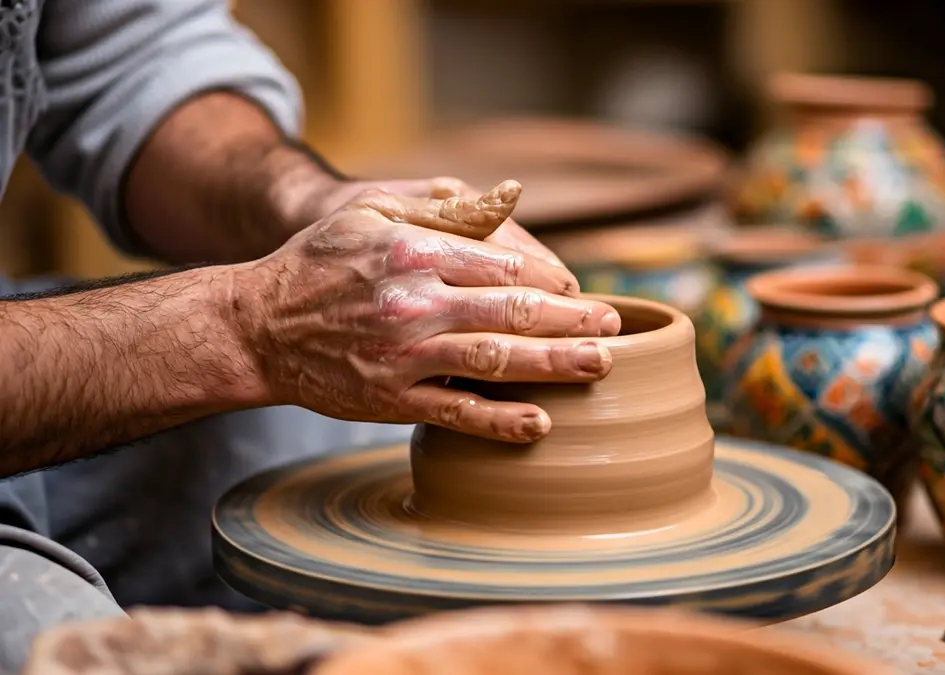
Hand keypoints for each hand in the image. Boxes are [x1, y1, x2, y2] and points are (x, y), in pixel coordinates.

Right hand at [235, 181, 620, 441]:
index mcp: (414, 254)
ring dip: (554, 365)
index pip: (502, 265)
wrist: (257, 327)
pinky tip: (541, 424)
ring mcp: (404, 357)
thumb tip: (514, 195)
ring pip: (494, 362)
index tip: (581, 290)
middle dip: (571, 321)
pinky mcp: (391, 400)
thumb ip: (447, 211)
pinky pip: (456, 413)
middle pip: (511, 313)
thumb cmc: (321, 263)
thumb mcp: (374, 214)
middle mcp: (414, 304)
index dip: (550, 280)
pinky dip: (500, 421)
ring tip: (601, 366)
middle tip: (613, 327)